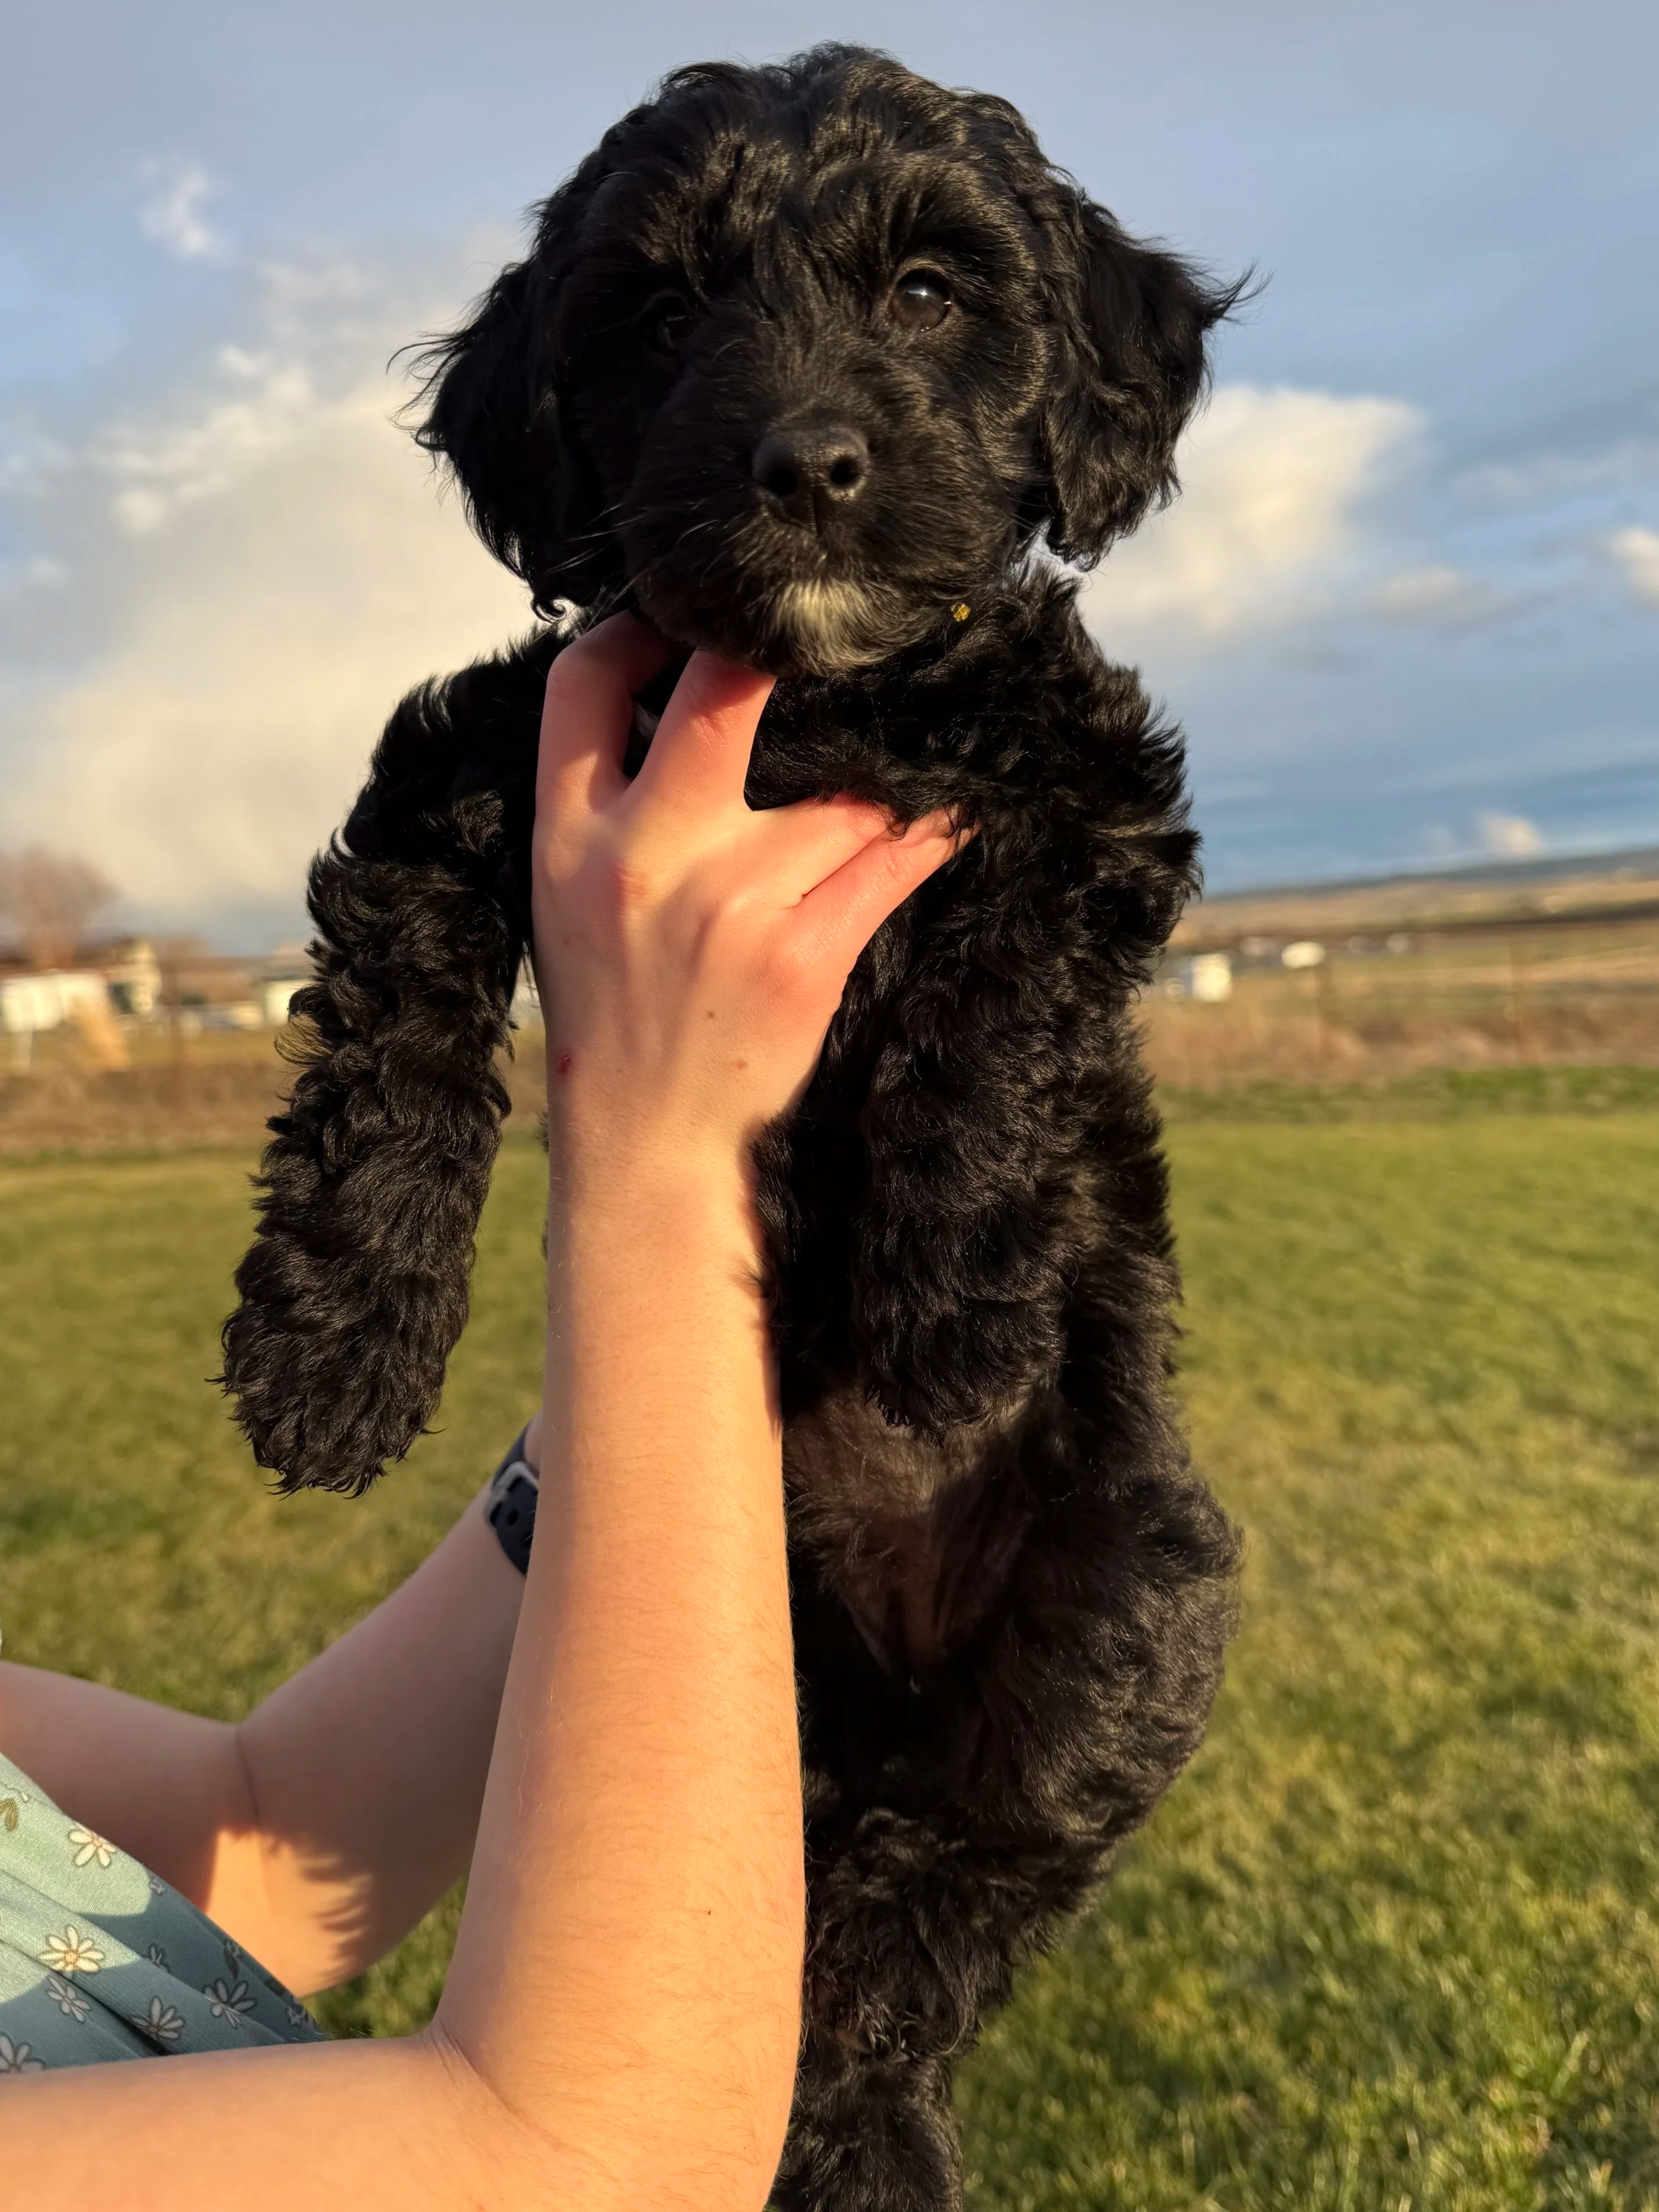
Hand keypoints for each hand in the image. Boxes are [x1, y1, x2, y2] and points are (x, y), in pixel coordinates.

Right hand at [531, 614, 963, 1178]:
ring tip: (890, 776)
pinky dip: (927, 831)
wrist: (648, 1141)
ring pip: (838, 789)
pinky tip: (951, 811)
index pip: (582, 685)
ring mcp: (731, 903)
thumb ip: (606, 802)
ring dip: (869, 787)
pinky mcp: (806, 953)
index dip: (638, 625)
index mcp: (568, 838)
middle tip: (822, 639)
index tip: (685, 613)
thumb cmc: (615, 1011)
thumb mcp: (567, 897)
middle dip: (773, 656)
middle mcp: (645, 858)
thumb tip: (668, 693)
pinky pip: (891, 858)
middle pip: (718, 695)